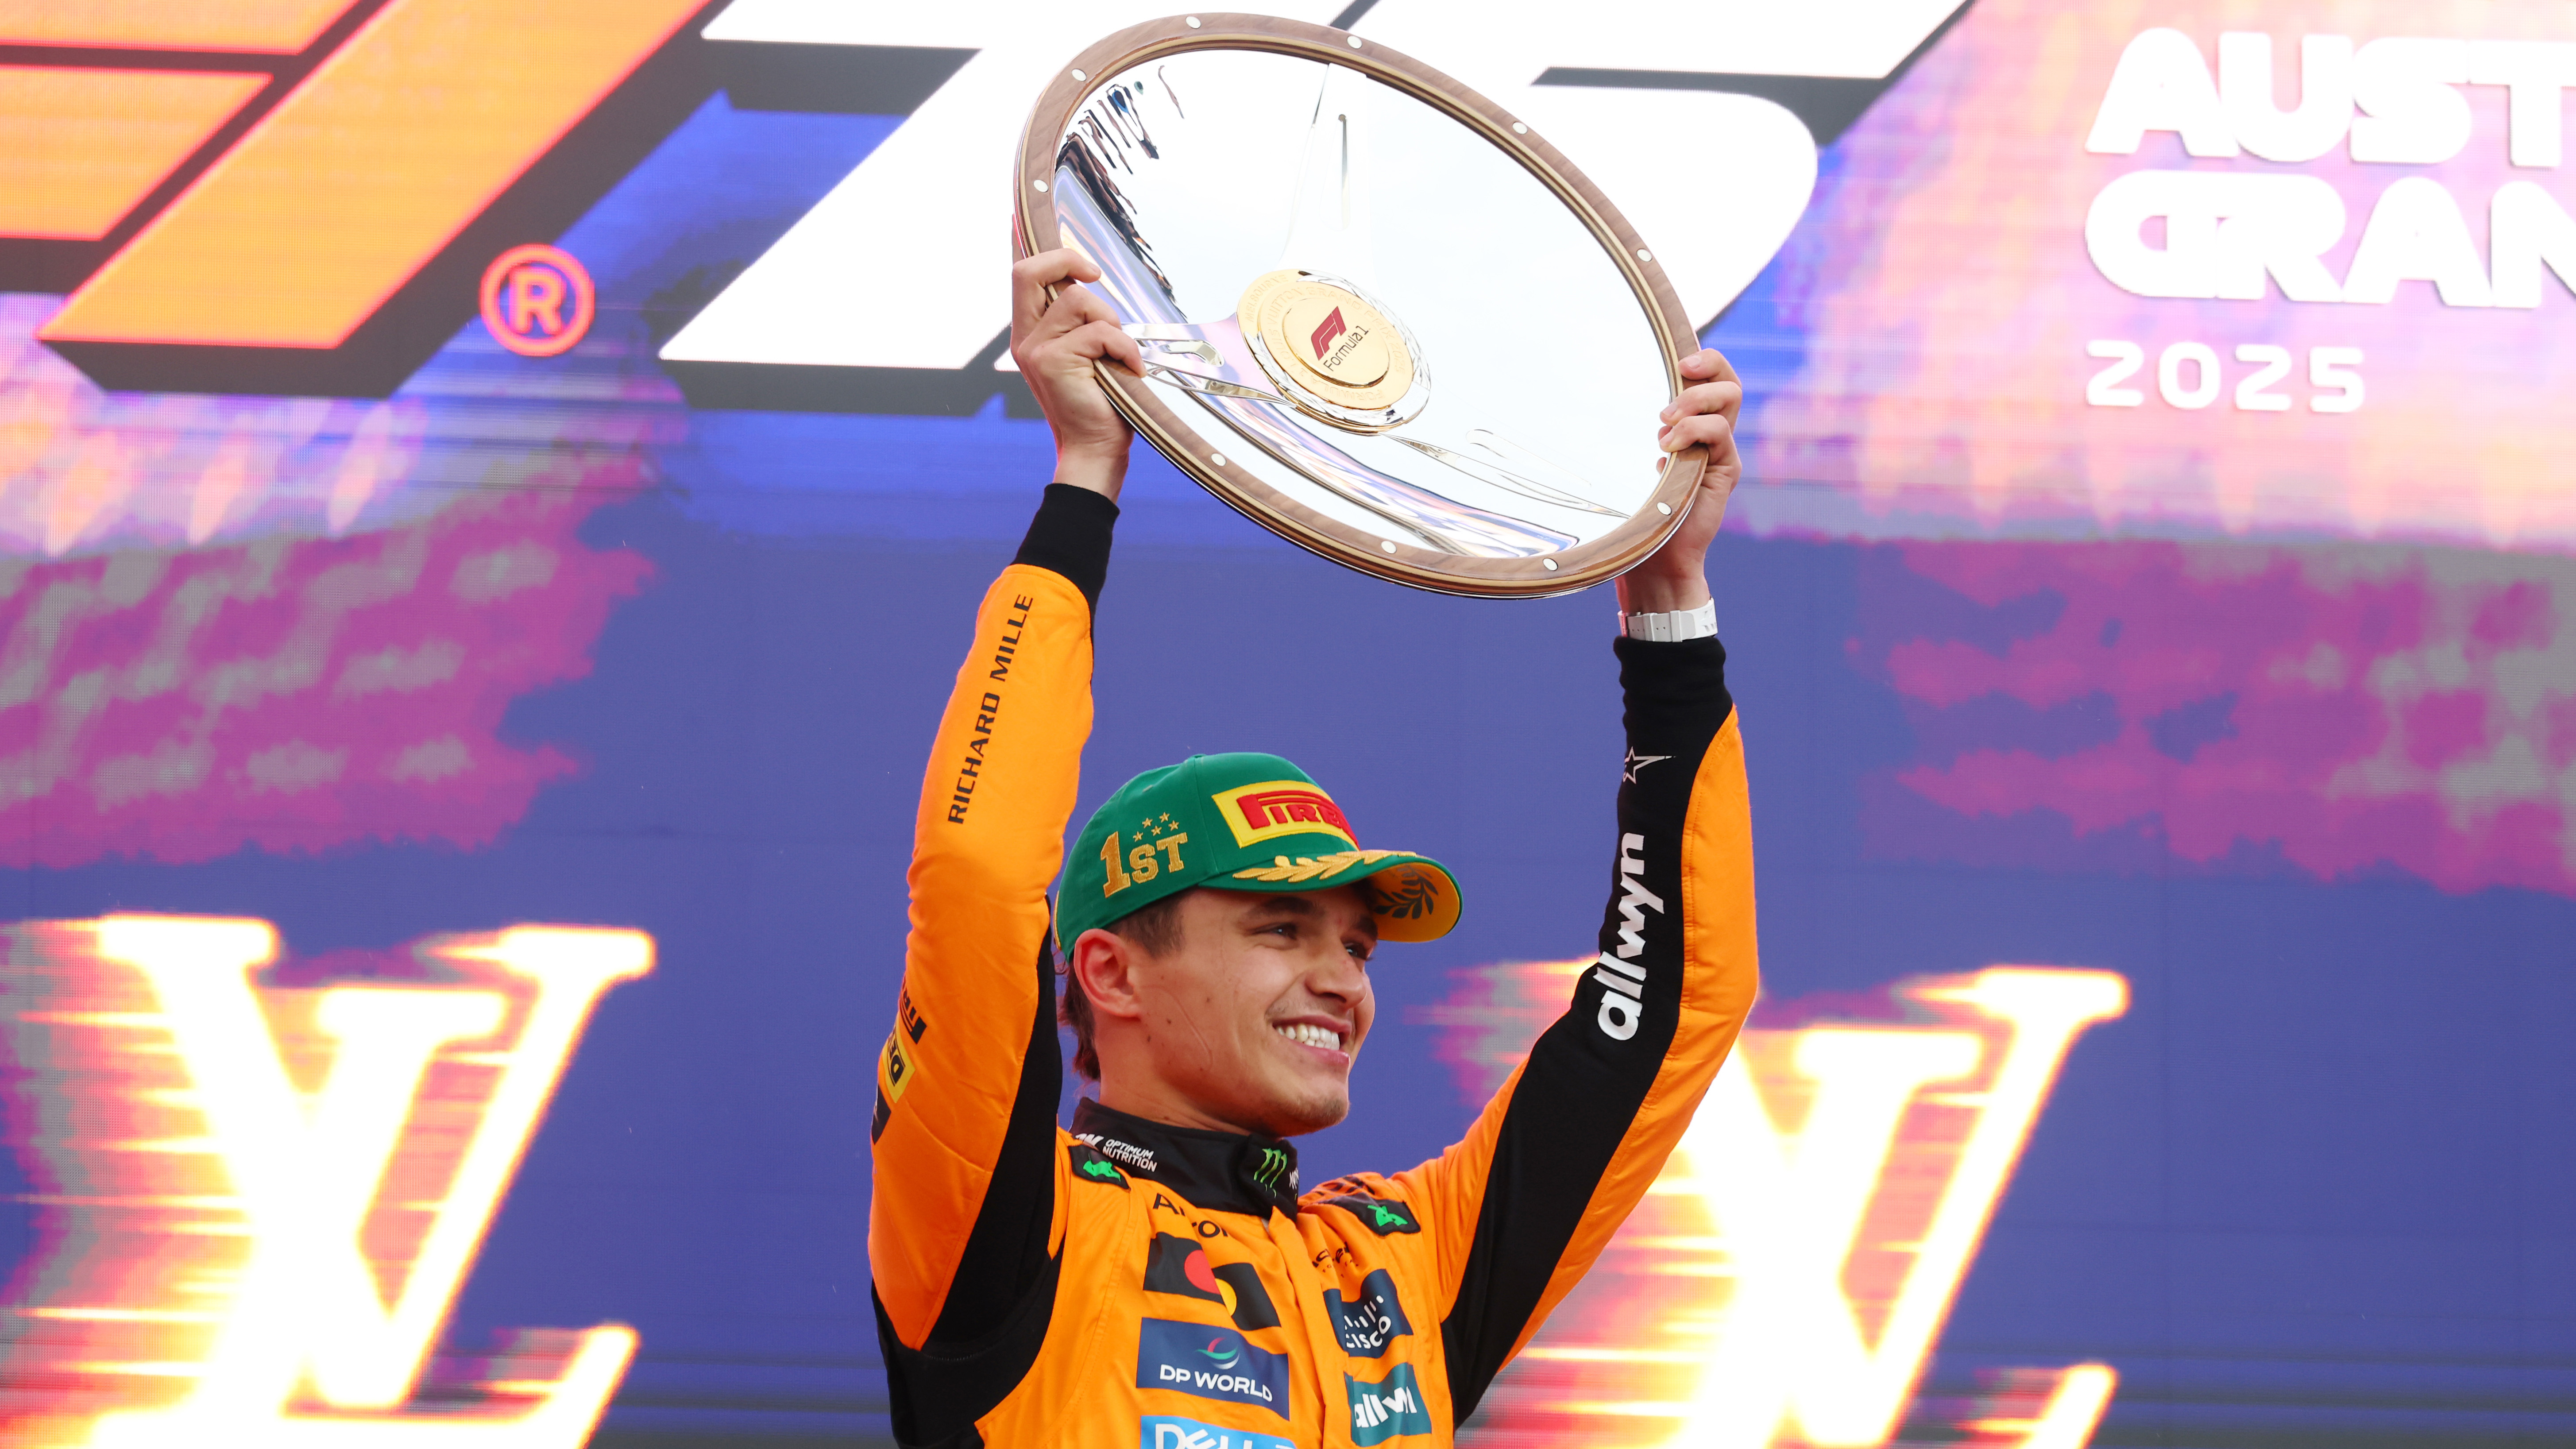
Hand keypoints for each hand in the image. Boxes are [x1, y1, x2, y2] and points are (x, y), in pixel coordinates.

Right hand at [1010, 248, 1144, 498]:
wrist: (1095, 449)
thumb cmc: (1100, 404)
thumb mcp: (1088, 355)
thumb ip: (1081, 323)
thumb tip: (1090, 285)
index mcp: (1031, 335)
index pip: (1023, 278)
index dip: (1049, 257)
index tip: (1084, 267)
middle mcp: (1026, 340)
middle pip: (1029, 273)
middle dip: (1067, 260)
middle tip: (1095, 276)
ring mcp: (1037, 350)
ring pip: (1077, 300)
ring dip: (1108, 321)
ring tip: (1117, 353)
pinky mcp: (1054, 361)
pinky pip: (1100, 332)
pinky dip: (1124, 348)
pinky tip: (1130, 371)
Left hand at [1618, 347, 1742, 614]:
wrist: (1654, 559)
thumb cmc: (1635, 512)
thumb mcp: (1628, 464)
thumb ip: (1624, 436)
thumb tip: (1583, 400)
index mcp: (1692, 426)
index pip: (1711, 379)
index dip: (1704, 359)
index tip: (1679, 357)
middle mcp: (1712, 435)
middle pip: (1729, 381)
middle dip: (1708, 366)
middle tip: (1679, 375)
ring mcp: (1721, 451)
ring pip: (1730, 400)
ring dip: (1695, 400)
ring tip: (1664, 423)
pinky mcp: (1725, 470)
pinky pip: (1721, 434)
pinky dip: (1694, 431)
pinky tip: (1667, 449)